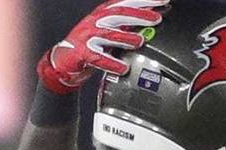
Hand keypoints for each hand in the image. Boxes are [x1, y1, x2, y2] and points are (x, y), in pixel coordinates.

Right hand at [37, 0, 167, 93]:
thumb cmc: (89, 45)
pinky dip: (112, 63)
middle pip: (118, 14)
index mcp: (102, 14)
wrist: (63, 61)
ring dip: (126, 37)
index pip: (124, 3)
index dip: (143, 1)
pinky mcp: (82, 53)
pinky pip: (98, 58)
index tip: (161, 0)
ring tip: (140, 41)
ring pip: (108, 35)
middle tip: (156, 18)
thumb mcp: (109, 31)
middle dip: (139, 15)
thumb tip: (149, 19)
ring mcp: (87, 37)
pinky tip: (123, 67)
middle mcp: (95, 22)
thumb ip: (126, 26)